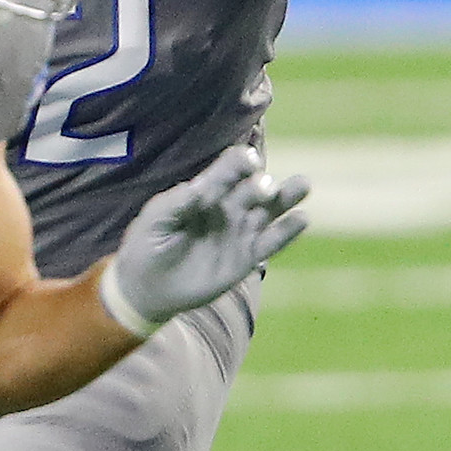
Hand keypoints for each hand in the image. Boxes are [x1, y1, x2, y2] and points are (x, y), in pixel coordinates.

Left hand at [101, 145, 309, 337]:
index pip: (229, 169)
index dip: (240, 162)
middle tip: (266, 188)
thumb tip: (198, 188)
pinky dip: (289, 231)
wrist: (147, 289)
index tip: (248, 161)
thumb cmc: (147, 246)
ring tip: (304, 185)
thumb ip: (174, 204)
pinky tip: (302, 219)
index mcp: (207, 191)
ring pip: (271, 209)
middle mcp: (230, 206)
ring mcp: (241, 231)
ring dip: (288, 195)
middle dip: (262, 184)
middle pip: (255, 186)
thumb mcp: (152, 222)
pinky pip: (272, 242)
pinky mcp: (248, 257)